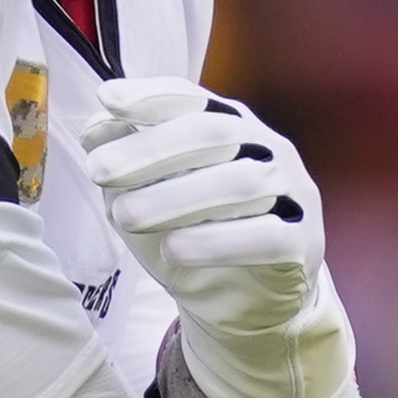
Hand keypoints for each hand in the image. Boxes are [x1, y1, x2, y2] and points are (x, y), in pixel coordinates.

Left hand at [80, 78, 346, 397]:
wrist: (244, 300)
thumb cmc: (196, 234)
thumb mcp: (152, 197)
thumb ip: (128, 164)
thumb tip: (94, 131)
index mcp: (233, 127)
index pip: (195, 101)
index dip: (152, 97)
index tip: (108, 101)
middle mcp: (268, 149)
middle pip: (213, 135)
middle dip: (151, 150)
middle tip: (99, 171)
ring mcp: (292, 193)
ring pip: (241, 183)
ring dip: (175, 198)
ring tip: (123, 216)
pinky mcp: (303, 243)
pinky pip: (266, 237)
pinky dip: (216, 242)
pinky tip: (174, 250)